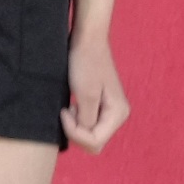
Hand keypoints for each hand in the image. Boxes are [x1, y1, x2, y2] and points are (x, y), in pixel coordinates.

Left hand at [60, 28, 130, 153]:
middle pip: (94, 142)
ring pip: (90, 135)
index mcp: (118, 113)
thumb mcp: (85, 94)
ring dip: (76, 125)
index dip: (75, 132)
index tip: (65, 111)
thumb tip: (86, 137)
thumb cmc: (85, 62)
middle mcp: (118, 115)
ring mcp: (110, 112)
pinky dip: (77, 120)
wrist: (86, 41)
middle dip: (77, 131)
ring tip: (71, 105)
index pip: (95, 142)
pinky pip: (88, 125)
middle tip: (68, 110)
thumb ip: (87, 121)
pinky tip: (73, 105)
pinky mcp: (101, 107)